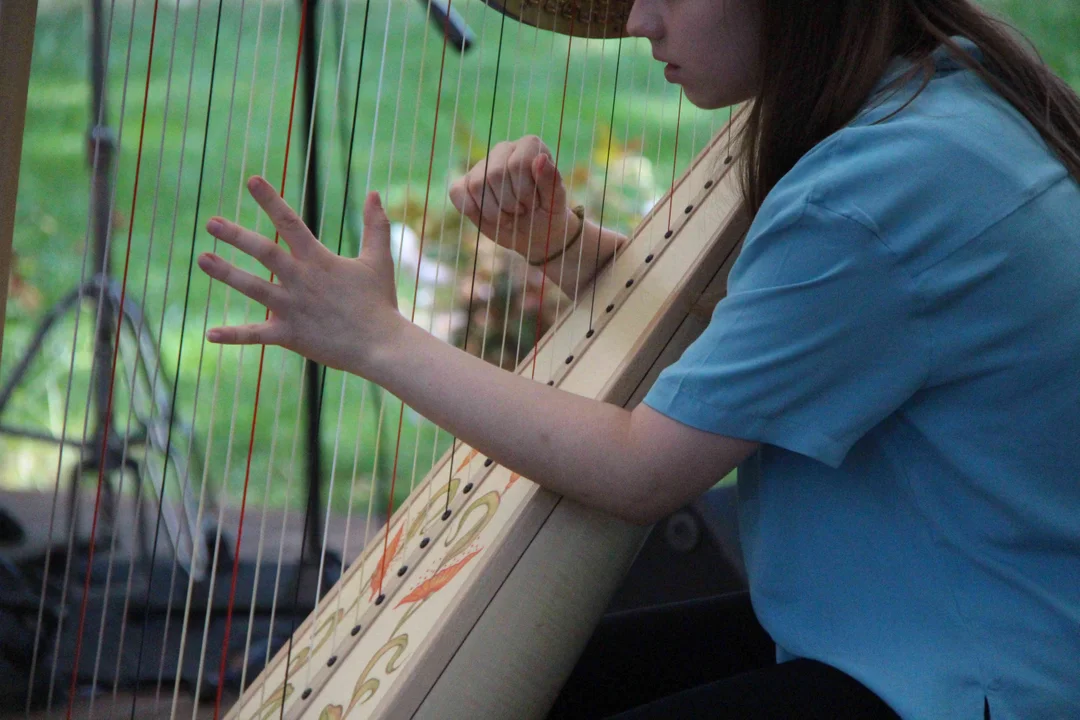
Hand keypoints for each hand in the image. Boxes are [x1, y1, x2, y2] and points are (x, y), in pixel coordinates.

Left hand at [197, 176, 402, 375]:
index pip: (290, 223)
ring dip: (226, 273)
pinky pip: (256, 335)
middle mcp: (301, 280)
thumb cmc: (380, 303)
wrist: (381, 346)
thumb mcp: (378, 261)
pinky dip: (234, 335)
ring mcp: (292, 308)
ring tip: (203, 259)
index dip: (270, 200)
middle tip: (211, 223)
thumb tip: (373, 192)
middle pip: (264, 252)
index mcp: (319, 260)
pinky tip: (210, 334)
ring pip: (253, 287)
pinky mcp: (290, 335)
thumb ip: (375, 226)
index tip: (252, 180)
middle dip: (236, 236)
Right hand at [448, 135, 580, 263]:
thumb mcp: (556, 203)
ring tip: (508, 217)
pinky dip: (469, 208)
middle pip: (495, 174)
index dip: (524, 191)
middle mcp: (505, 149)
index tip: (534, 204)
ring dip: (494, 211)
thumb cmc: (548, 215)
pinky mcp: (466, 183)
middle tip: (521, 212)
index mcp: (529, 147)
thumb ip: (552, 181)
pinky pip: (457, 191)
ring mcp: (483, 165)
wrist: (534, 234)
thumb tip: (541, 159)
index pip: (517, 163)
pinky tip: (485, 217)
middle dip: (509, 203)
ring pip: (476, 185)